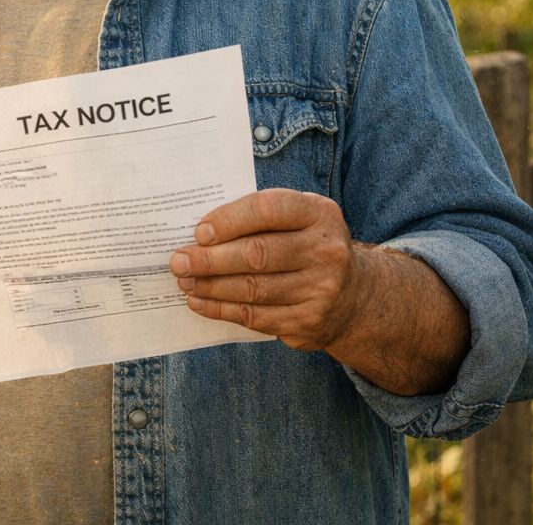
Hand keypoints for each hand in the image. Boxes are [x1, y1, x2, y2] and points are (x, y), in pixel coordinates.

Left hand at [169, 188, 366, 351]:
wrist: (354, 296)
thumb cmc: (307, 246)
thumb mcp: (298, 219)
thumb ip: (258, 217)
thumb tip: (199, 233)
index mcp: (319, 214)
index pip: (267, 210)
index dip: (229, 220)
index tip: (199, 232)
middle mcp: (325, 251)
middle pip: (256, 254)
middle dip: (210, 259)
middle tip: (178, 261)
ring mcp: (321, 290)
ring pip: (252, 289)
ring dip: (210, 286)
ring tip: (184, 281)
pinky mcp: (309, 321)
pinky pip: (255, 316)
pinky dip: (221, 309)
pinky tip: (200, 301)